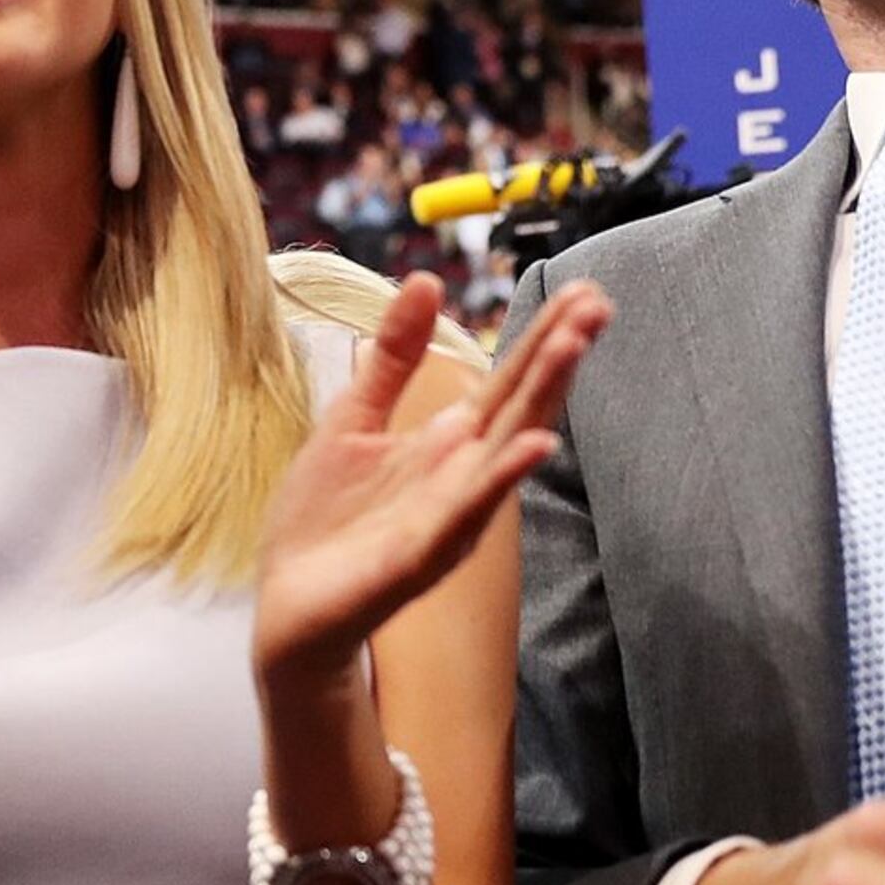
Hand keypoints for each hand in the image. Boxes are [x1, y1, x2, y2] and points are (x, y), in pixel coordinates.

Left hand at [249, 272, 605, 697]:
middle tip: (596, 302)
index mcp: (447, 443)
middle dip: (558, 354)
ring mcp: (448, 516)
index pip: (507, 380)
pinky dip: (501, 478)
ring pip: (506, 451)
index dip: (542, 336)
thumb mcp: (354, 416)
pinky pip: (467, 511)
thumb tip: (426, 279)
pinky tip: (534, 446)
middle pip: (522, 405)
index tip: (582, 289)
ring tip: (572, 346)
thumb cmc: (324, 520)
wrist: (287, 605)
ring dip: (542, 399)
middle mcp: (462, 477)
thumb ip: (393, 356)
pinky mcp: (420, 554)